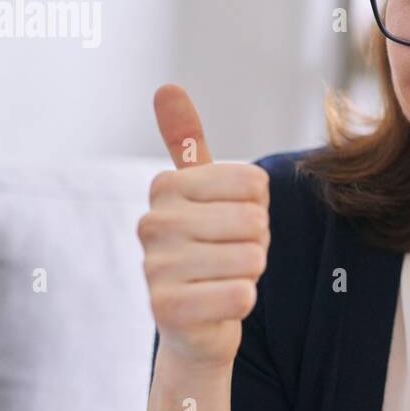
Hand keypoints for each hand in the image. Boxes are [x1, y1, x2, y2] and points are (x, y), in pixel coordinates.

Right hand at [138, 85, 270, 367]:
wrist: (193, 324)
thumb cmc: (208, 249)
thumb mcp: (201, 193)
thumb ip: (187, 142)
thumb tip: (166, 86)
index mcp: (166, 186)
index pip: (253, 182)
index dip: (258, 207)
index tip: (230, 223)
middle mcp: (152, 222)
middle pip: (254, 221)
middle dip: (256, 244)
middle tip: (228, 257)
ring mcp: (154, 266)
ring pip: (251, 259)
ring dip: (249, 274)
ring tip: (222, 279)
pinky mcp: (166, 309)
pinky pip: (241, 296)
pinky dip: (242, 303)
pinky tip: (217, 306)